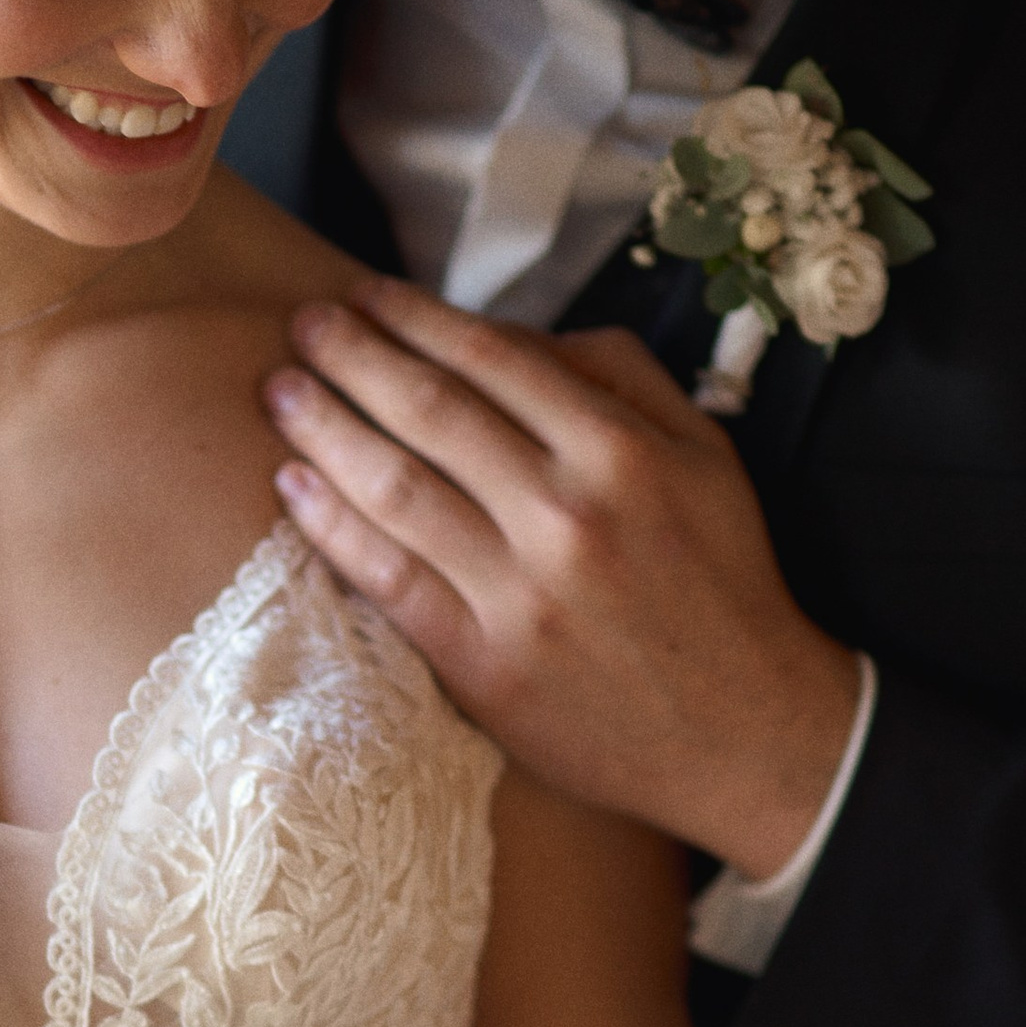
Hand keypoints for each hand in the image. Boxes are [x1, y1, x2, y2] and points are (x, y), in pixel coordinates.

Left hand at [263, 274, 862, 874]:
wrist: (744, 731)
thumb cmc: (718, 581)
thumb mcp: (703, 453)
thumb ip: (617, 377)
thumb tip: (512, 335)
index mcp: (620, 451)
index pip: (491, 359)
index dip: (415, 319)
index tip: (366, 295)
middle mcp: (566, 515)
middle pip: (430, 412)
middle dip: (353, 355)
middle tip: (305, 326)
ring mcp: (520, 594)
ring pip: (396, 489)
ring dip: (325, 428)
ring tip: (281, 391)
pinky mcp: (483, 664)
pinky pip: (389, 579)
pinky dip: (332, 527)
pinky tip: (294, 485)